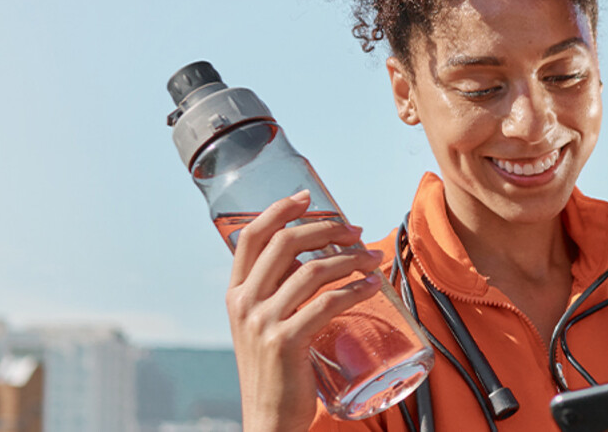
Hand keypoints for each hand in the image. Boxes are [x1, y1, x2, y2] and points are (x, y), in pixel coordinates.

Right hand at [227, 190, 385, 430]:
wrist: (269, 419)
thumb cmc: (275, 372)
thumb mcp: (261, 326)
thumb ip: (275, 294)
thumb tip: (312, 259)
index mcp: (235, 294)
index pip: (251, 236)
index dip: (280, 210)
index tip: (309, 197)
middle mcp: (244, 303)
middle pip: (285, 243)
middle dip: (326, 229)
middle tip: (355, 231)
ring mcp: (263, 322)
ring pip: (313, 270)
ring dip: (350, 258)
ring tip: (373, 258)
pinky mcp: (286, 342)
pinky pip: (327, 303)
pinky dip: (355, 289)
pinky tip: (372, 285)